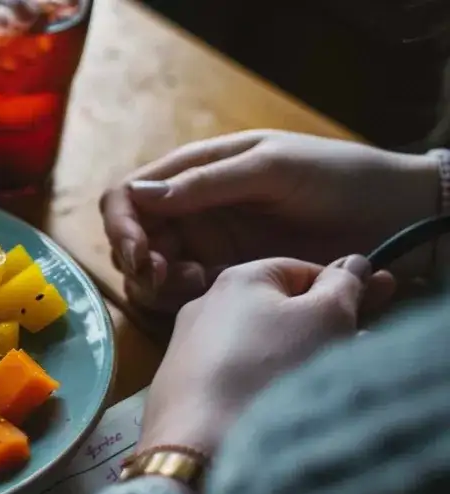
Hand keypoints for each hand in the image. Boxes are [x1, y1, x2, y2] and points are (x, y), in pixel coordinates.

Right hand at [101, 130, 439, 311]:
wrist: (397, 217)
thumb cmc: (341, 177)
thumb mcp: (273, 168)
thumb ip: (208, 182)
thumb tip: (139, 195)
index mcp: (199, 169)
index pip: (131, 193)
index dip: (122, 222)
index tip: (139, 250)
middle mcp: (194, 207)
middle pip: (133, 236)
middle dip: (136, 258)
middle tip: (163, 276)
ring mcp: (208, 244)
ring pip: (149, 269)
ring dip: (155, 281)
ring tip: (191, 283)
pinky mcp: (226, 277)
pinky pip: (180, 292)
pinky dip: (177, 297)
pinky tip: (206, 290)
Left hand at [138, 257, 394, 461]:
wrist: (203, 444)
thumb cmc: (272, 370)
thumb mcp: (327, 317)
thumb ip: (343, 285)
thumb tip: (352, 264)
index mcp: (237, 279)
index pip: (302, 271)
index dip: (340, 290)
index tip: (372, 309)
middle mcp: (203, 307)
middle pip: (280, 312)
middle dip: (323, 328)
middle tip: (359, 349)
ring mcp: (187, 350)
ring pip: (259, 349)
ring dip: (296, 360)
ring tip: (323, 385)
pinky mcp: (182, 390)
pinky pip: (234, 379)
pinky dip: (262, 387)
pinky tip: (280, 407)